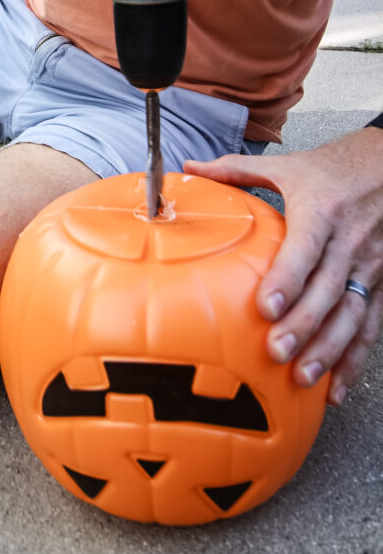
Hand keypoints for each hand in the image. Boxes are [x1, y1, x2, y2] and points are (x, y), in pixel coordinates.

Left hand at [183, 127, 382, 405]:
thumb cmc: (333, 169)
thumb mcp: (287, 166)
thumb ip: (235, 170)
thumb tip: (189, 168)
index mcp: (320, 212)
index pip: (304, 249)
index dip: (287, 279)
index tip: (266, 307)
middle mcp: (348, 242)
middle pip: (326, 290)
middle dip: (303, 325)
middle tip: (277, 352)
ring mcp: (369, 266)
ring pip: (352, 314)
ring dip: (330, 350)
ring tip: (304, 376)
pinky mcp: (381, 283)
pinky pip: (370, 324)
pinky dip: (356, 359)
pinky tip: (337, 387)